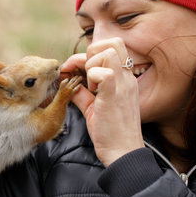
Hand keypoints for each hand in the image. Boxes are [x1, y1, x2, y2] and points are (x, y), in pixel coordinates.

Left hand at [61, 37, 143, 166]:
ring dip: (91, 64)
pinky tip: (90, 91)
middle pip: (112, 43)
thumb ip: (82, 94)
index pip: (112, 48)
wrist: (123, 153)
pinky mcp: (114, 96)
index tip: (76, 70)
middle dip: (90, 53)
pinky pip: (103, 73)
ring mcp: (123, 85)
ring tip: (89, 84)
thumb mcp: (94, 108)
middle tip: (81, 72)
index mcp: (125, 79)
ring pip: (108, 52)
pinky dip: (91, 77)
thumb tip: (69, 82)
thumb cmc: (111, 133)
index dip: (90, 54)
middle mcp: (127, 78)